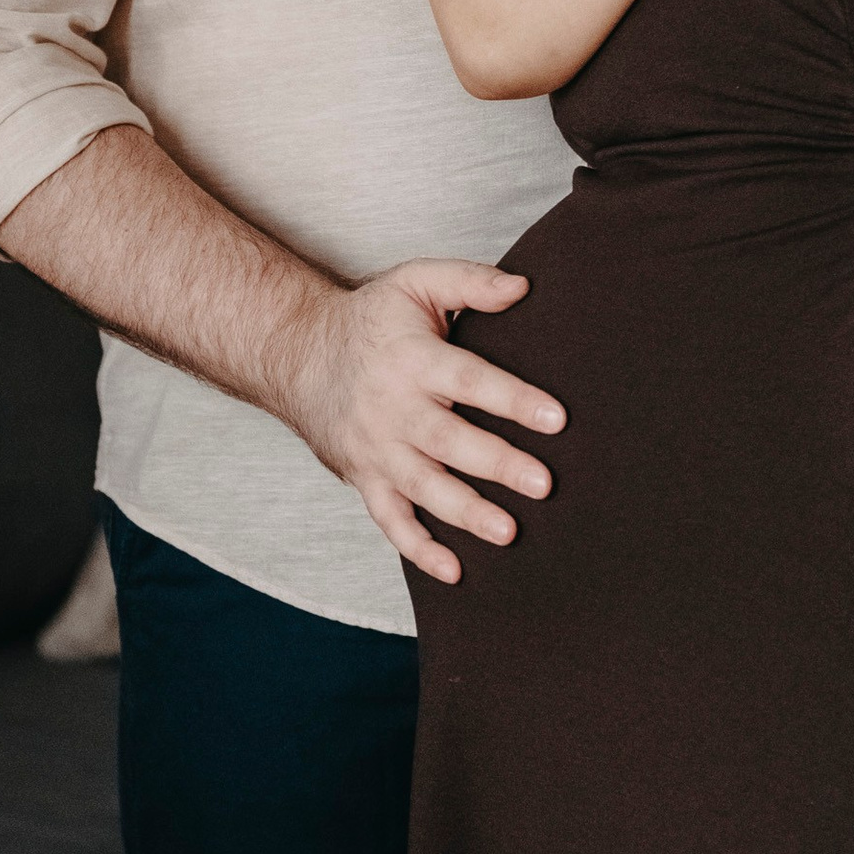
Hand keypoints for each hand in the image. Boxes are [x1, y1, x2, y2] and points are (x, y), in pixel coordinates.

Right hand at [277, 261, 564, 581]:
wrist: (296, 354)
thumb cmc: (372, 320)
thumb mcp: (415, 283)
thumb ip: (471, 282)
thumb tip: (525, 287)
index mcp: (413, 359)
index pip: (470, 380)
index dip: (512, 399)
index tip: (556, 418)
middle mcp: (392, 409)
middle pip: (449, 441)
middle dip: (497, 465)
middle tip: (543, 484)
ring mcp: (376, 449)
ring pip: (423, 488)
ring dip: (466, 513)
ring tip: (508, 532)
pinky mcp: (364, 479)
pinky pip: (390, 521)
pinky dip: (419, 550)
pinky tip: (454, 571)